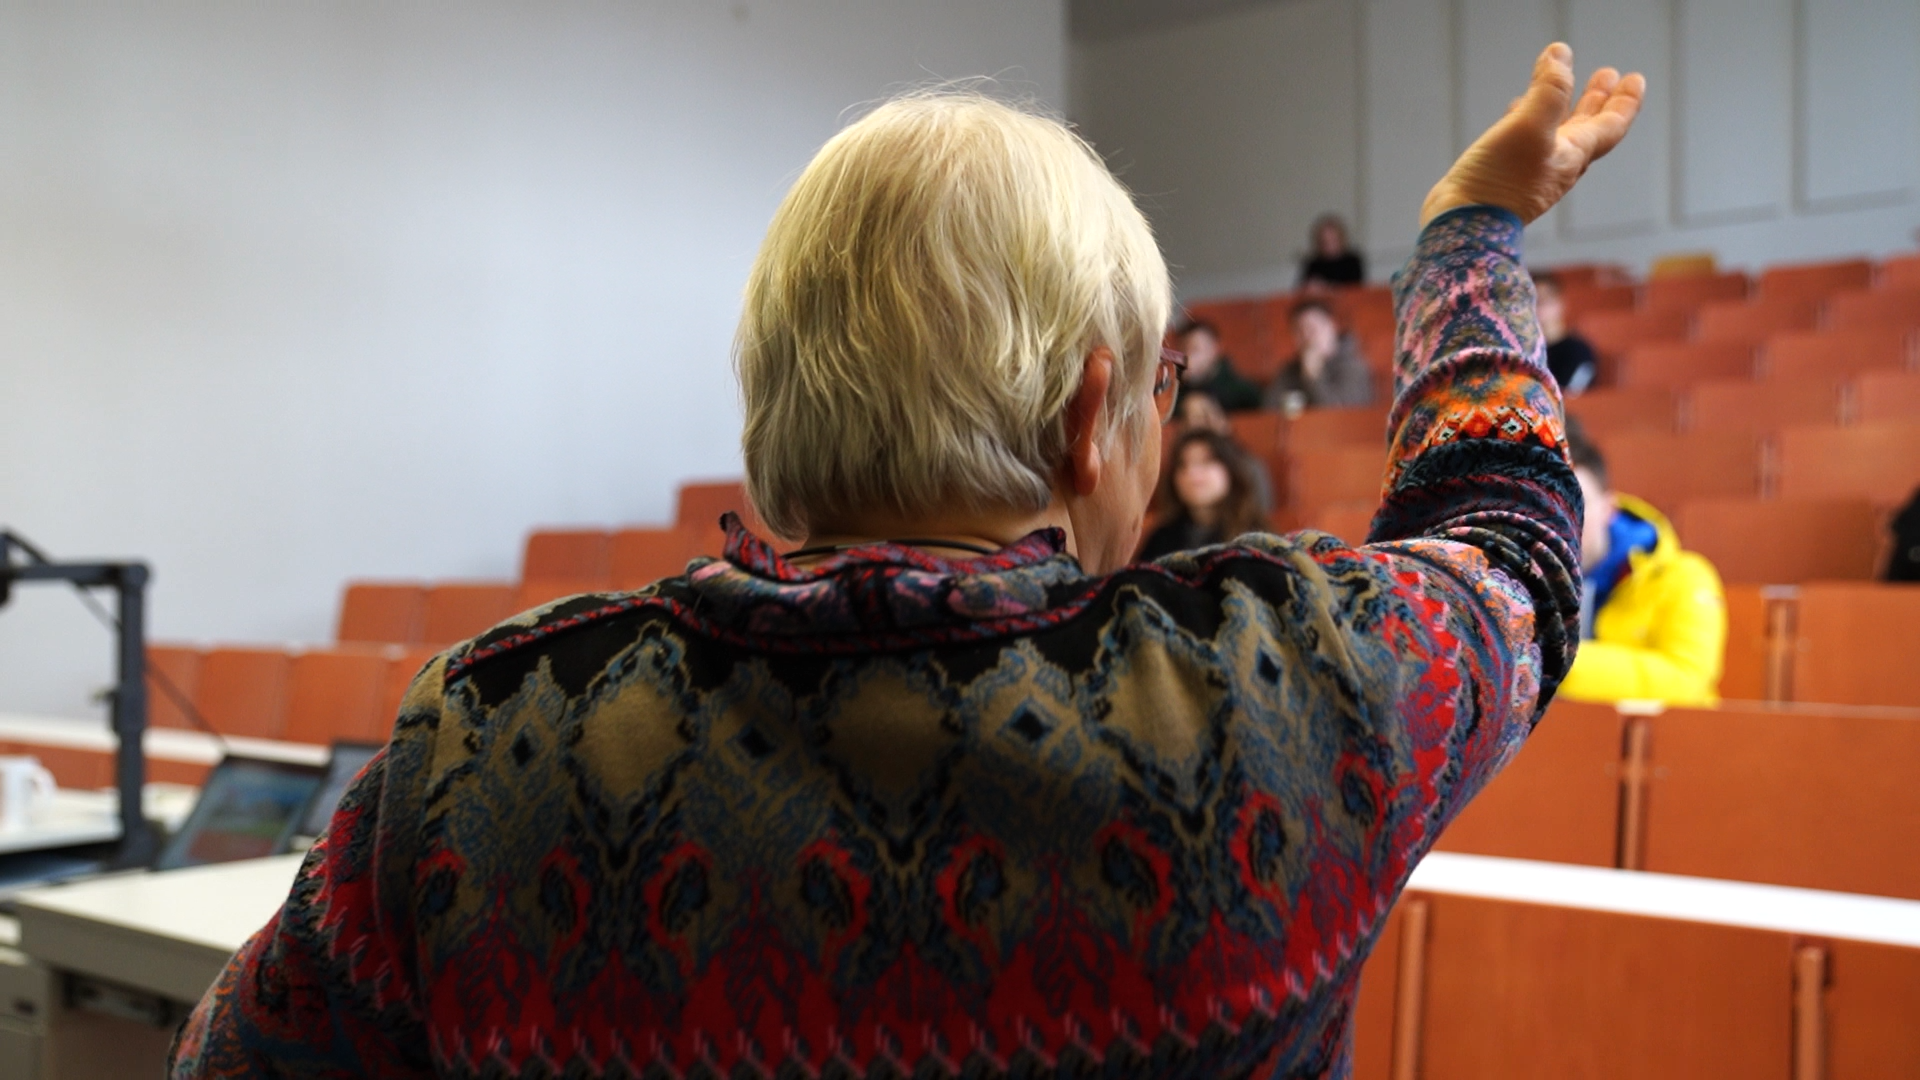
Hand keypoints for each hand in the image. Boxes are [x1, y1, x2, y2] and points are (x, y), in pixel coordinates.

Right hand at [1421, 43, 1644, 225]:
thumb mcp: (1529, 126)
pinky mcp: (1507, 178)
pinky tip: (1516, 112)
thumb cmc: (1499, 181)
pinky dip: (1531, 121)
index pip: (1610, 124)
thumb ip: (1549, 90)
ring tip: (1563, 88)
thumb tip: (1561, 55)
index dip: (1624, 100)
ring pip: (1559, 135)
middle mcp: (1558, 166)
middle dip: (1598, 100)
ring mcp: (1533, 174)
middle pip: (1588, 129)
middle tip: (1607, 76)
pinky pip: (1529, 142)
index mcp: (1573, 154)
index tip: (1635, 78)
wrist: (1463, 226)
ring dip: (1566, 110)